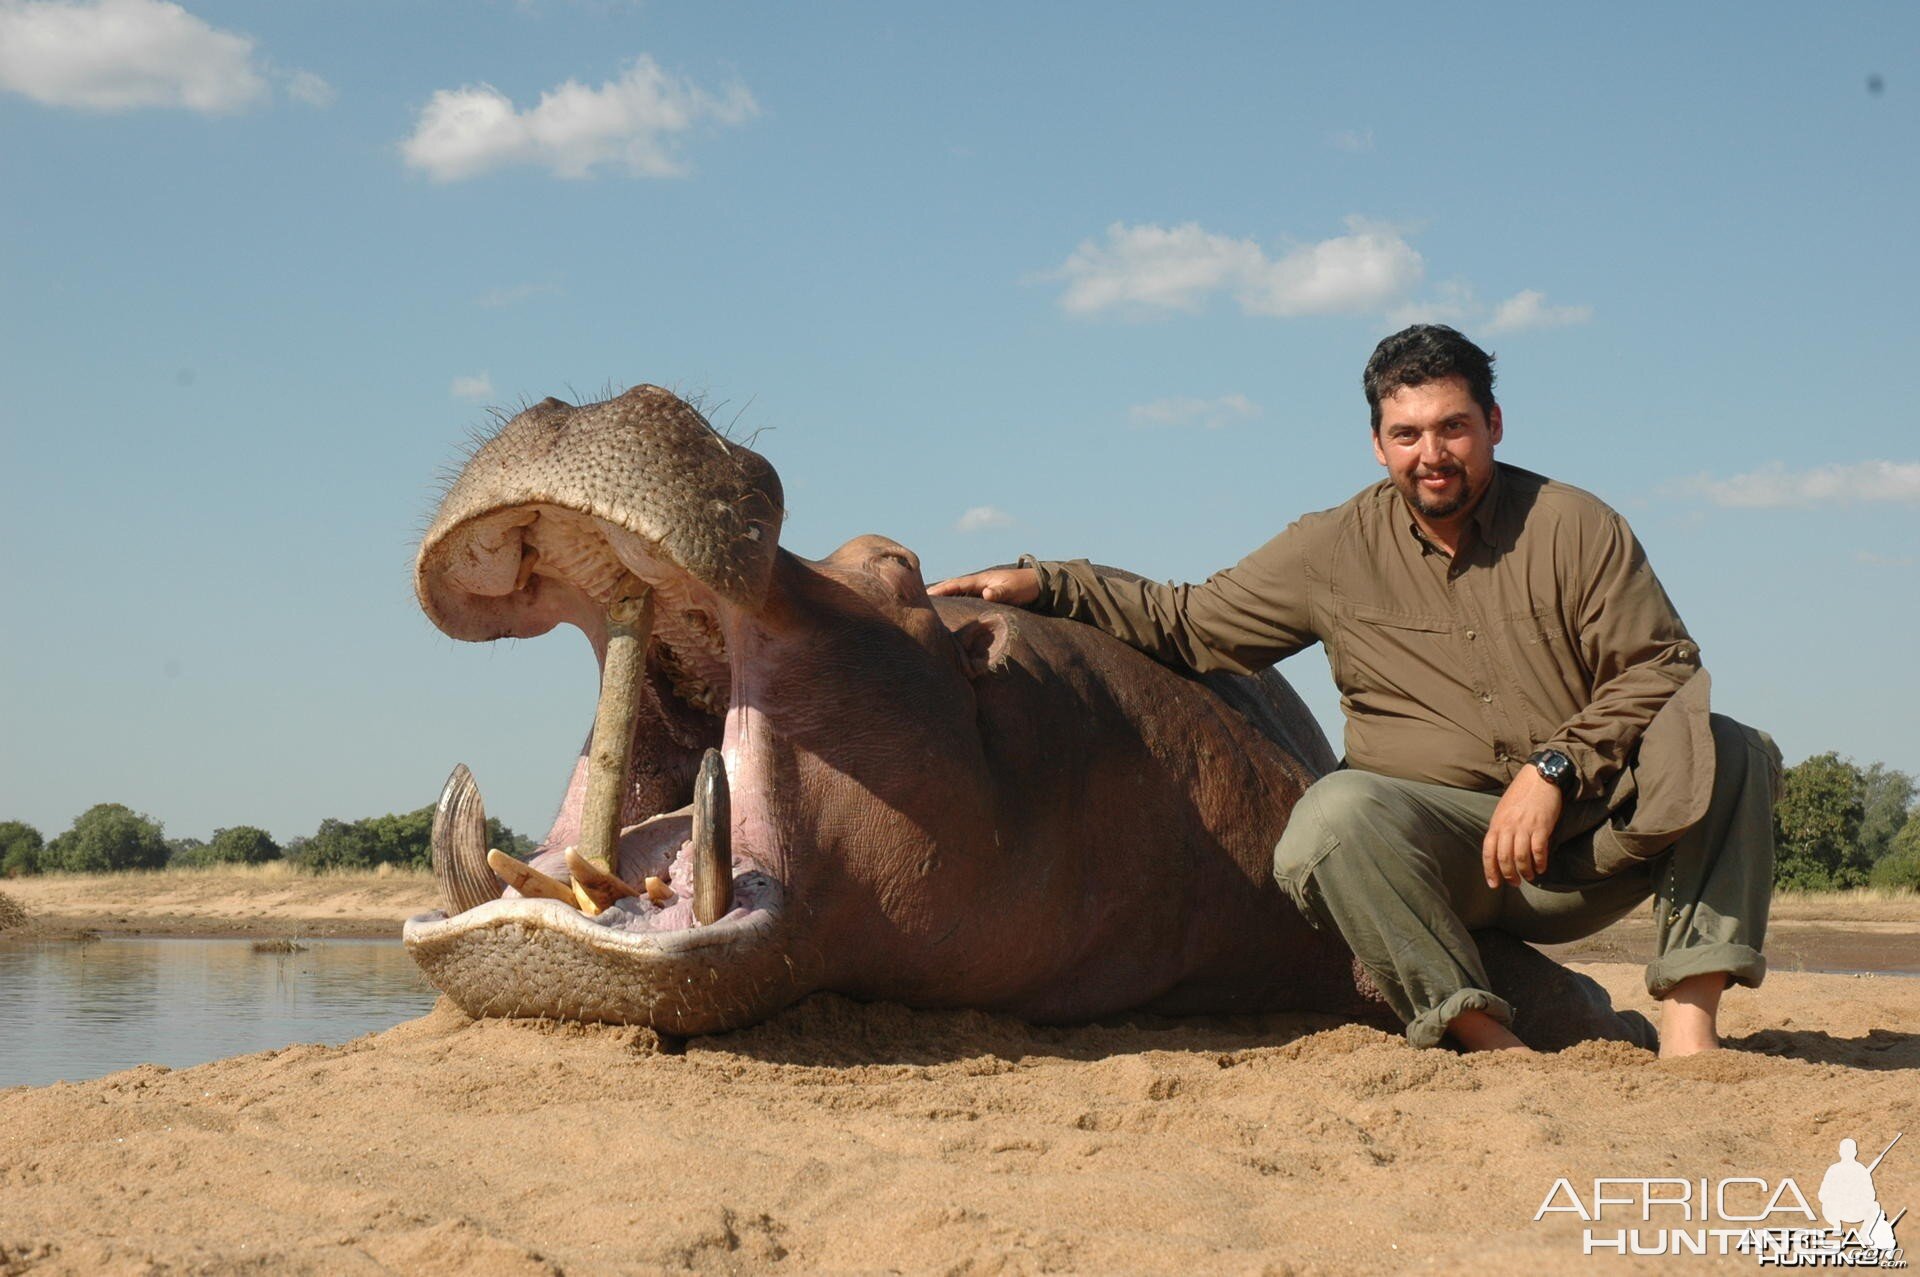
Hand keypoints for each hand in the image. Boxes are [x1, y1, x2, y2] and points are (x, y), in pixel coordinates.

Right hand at [928, 567, 1039, 605]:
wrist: (1039, 586)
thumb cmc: (1025, 586)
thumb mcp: (1013, 589)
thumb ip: (1000, 592)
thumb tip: (986, 594)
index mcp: (981, 580)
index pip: (956, 584)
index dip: (941, 589)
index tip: (926, 594)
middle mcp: (978, 585)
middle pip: (953, 589)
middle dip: (938, 594)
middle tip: (919, 601)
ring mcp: (982, 591)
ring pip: (959, 595)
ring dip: (946, 600)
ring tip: (930, 609)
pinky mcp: (987, 599)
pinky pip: (967, 601)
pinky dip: (957, 605)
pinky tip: (952, 614)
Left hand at [1482, 764, 1563, 887]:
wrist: (1540, 778)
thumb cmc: (1521, 795)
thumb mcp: (1503, 811)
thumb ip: (1500, 829)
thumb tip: (1499, 850)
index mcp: (1496, 824)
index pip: (1488, 852)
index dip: (1490, 871)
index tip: (1494, 885)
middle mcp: (1508, 827)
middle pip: (1504, 858)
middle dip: (1509, 875)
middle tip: (1515, 883)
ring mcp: (1524, 826)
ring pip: (1520, 857)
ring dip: (1525, 871)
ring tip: (1529, 877)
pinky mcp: (1541, 826)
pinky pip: (1538, 850)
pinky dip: (1540, 862)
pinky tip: (1542, 867)